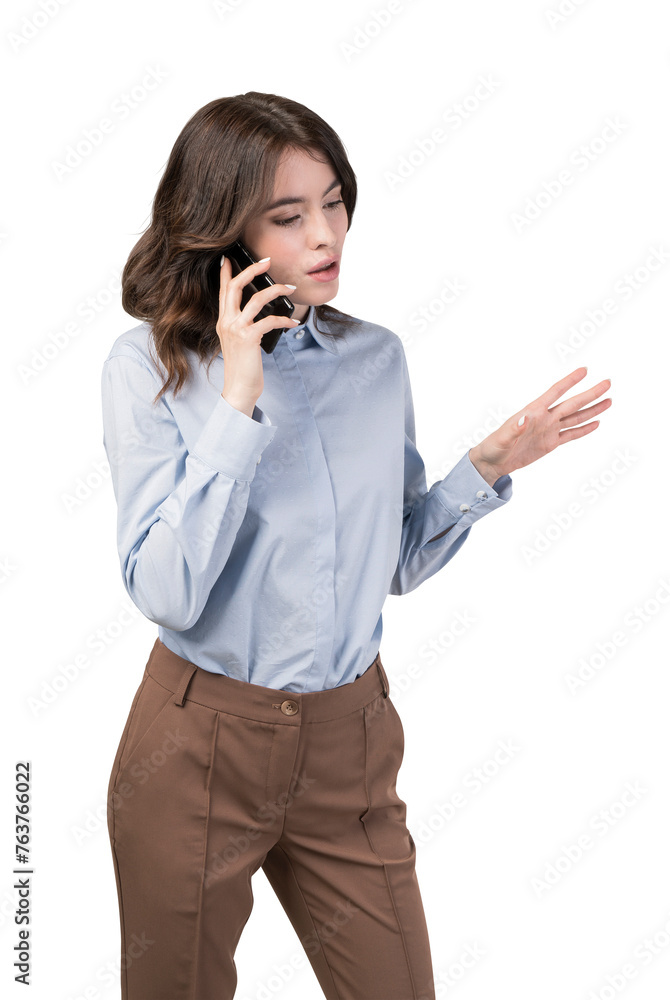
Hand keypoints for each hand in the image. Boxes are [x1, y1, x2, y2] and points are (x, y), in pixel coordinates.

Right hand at [217, 254, 298, 411]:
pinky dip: (284, 319)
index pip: (223, 291)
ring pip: (256, 300)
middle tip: (267, 260)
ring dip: (276, 291)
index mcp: (223, 322)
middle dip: (251, 270)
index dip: (226, 273)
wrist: (239, 389)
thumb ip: (244, 326)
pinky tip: (293, 321)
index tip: (229, 258)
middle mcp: (226, 323)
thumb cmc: (243, 367)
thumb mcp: (239, 342)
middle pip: (235, 287)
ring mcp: (236, 330)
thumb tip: (262, 312)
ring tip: (290, 288)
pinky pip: (269, 320)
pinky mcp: (248, 338)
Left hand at [468, 367, 612, 483]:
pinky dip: (584, 429)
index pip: (555, 392)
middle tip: (607, 383)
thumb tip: (524, 418)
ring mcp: (549, 430)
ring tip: (609, 401)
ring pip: (576, 418)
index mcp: (534, 411)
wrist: (493, 462)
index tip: (585, 370)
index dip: (570, 381)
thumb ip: (514, 429)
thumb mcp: (503, 438)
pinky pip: (571, 434)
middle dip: (590, 394)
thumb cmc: (495, 447)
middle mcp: (545, 418)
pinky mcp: (551, 443)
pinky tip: (596, 422)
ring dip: (592, 410)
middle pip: (572, 403)